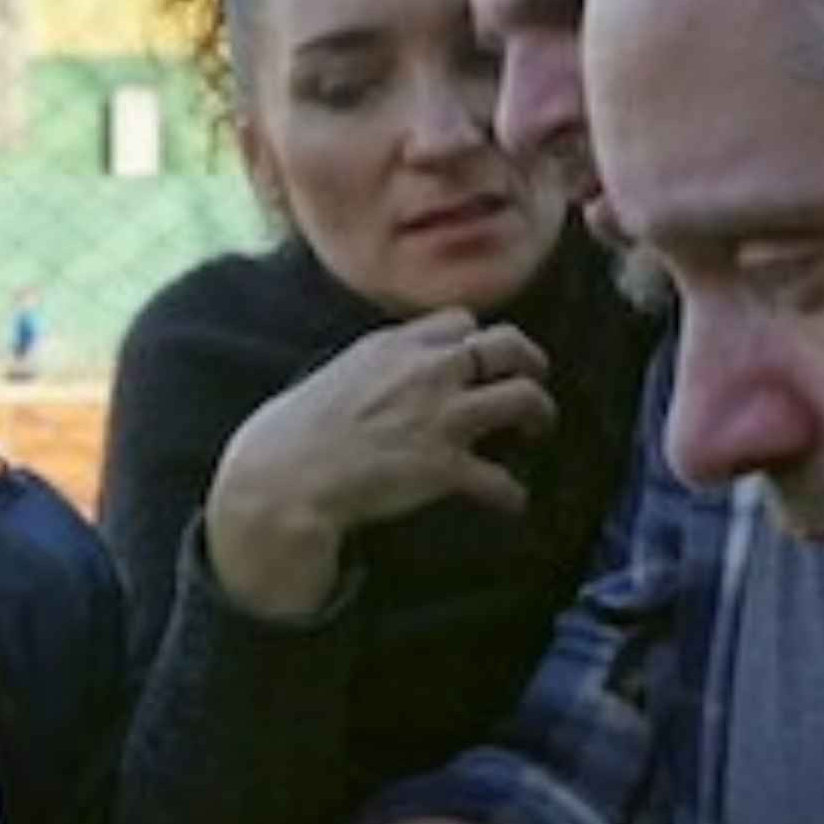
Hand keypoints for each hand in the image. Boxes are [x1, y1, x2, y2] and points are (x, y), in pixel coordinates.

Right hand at [204, 310, 554, 617]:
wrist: (283, 478)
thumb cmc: (292, 433)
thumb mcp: (333, 376)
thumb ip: (371, 368)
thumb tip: (382, 376)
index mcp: (395, 345)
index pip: (460, 321)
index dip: (477, 340)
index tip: (479, 359)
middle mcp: (428, 371)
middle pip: (508, 345)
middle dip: (530, 362)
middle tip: (533, 382)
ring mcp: (441, 417)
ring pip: (524, 398)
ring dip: (540, 415)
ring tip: (535, 431)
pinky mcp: (445, 467)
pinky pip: (502, 480)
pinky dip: (511, 494)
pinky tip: (509, 502)